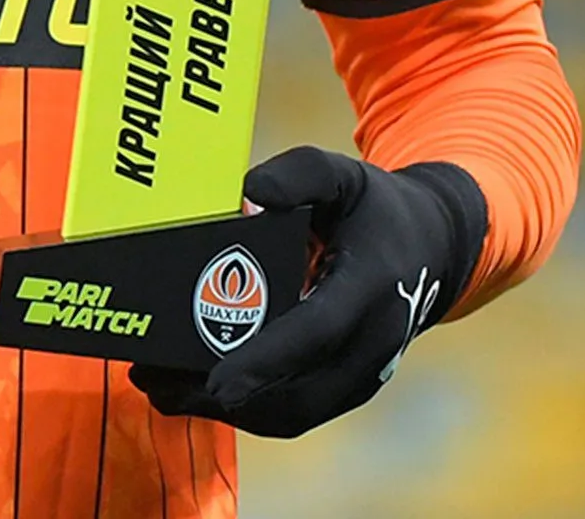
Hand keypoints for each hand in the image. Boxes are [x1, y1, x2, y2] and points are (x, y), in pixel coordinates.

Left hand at [129, 146, 487, 436]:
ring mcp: (362, 375)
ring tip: (161, 388)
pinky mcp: (347, 388)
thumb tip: (248, 194)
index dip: (266, 359)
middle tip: (155, 378)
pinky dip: (247, 409)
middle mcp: (372, 344)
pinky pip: (296, 411)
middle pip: (295, 392)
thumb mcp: (341, 172)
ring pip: (292, 413)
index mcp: (370, 287)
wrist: (429, 248)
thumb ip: (298, 175)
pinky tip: (197, 393)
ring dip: (227, 411)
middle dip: (224, 395)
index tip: (219, 381)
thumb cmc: (373, 207)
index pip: (316, 333)